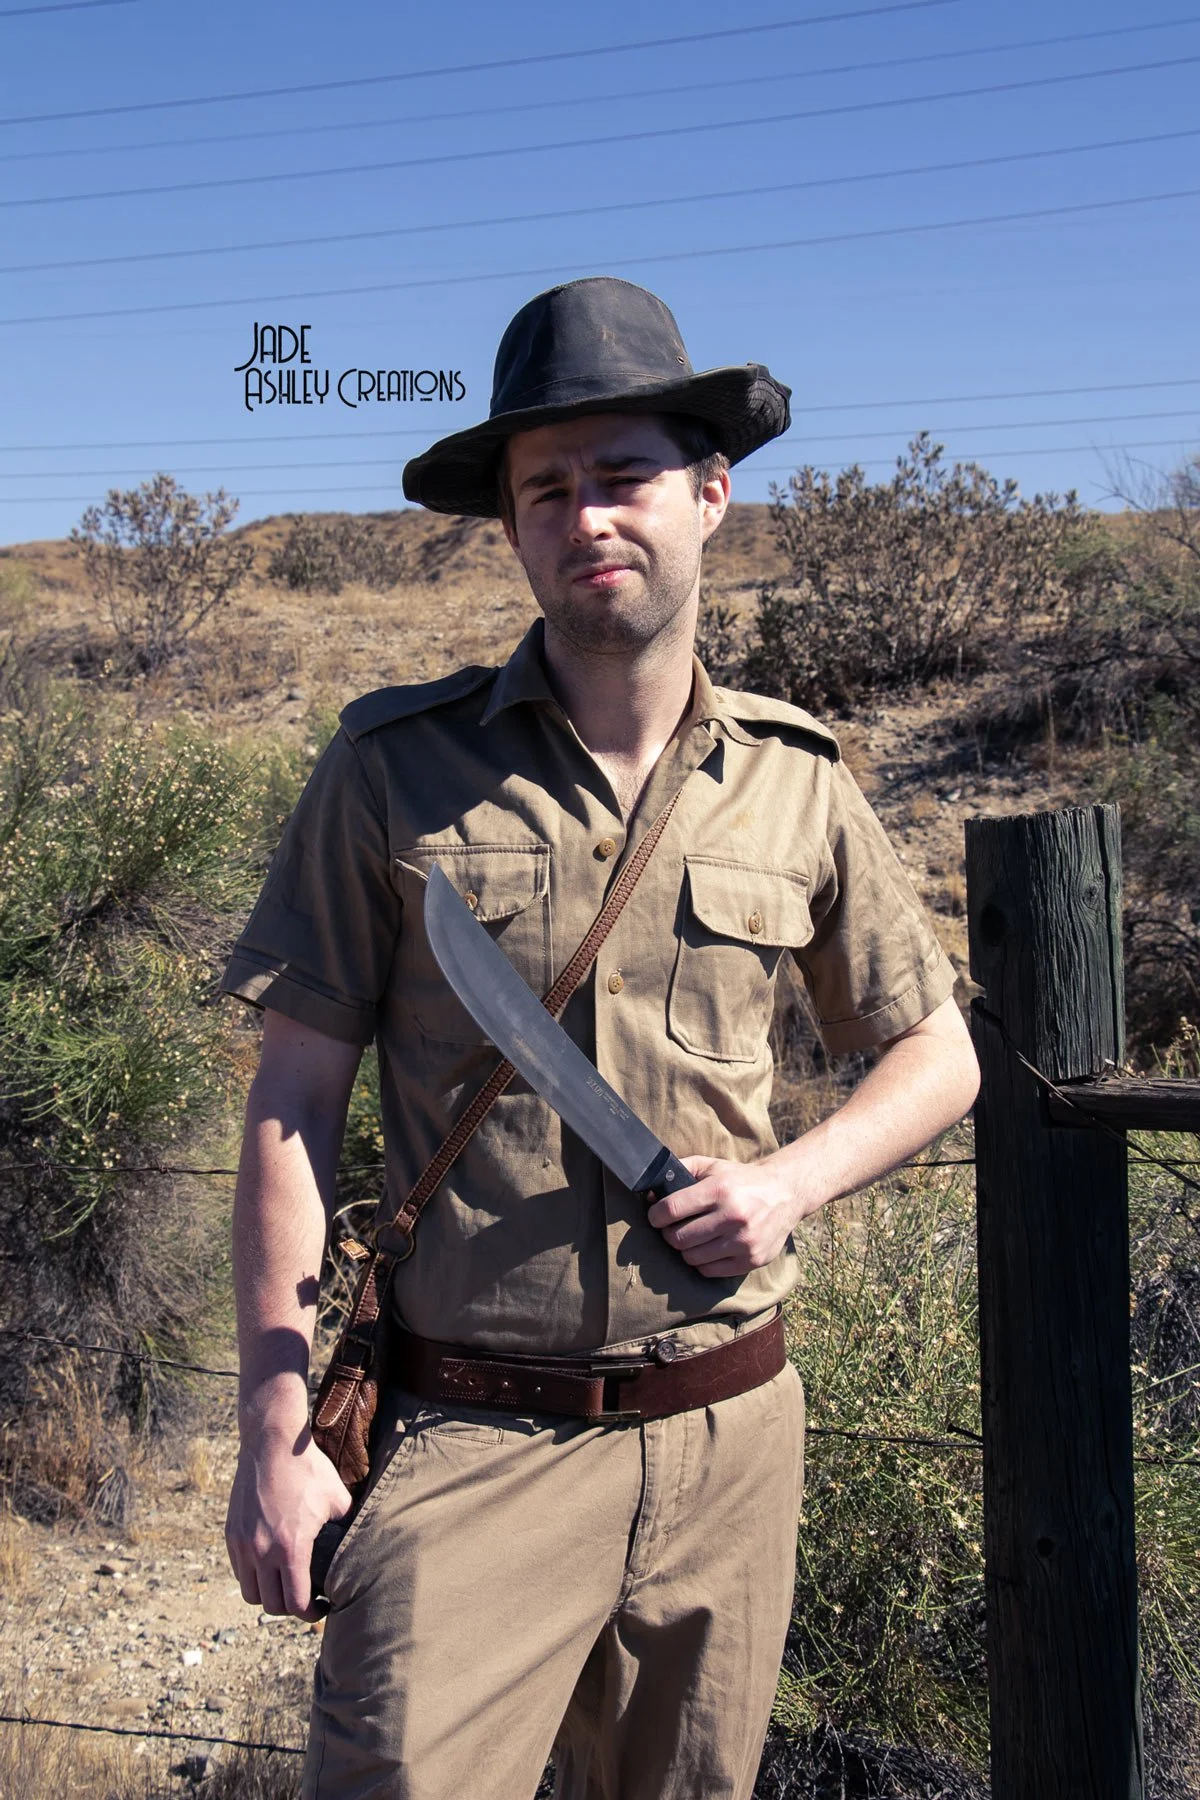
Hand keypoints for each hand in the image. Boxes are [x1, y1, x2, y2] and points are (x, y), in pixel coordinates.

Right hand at [225, 1422, 352, 1621]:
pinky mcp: (232, 1534)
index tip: (322, 1607)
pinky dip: (254, 1577)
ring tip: (286, 1584)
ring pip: (251, 1592)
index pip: (296, 1603)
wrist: (272, 1444)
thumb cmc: (308, 1470)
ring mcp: (244, 1544)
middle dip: (291, 1608)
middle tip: (306, 1599)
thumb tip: (361, 1546)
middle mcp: (262, 1552)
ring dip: (269, 1595)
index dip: (311, 1614)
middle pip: (272, 1605)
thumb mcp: (337, 1499)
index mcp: (290, 1548)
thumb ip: (347, 1527)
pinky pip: (240, 1571)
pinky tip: (270, 1565)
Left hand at [645, 1153, 804, 1277]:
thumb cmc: (741, 1180)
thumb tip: (650, 1191)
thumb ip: (681, 1170)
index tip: (655, 1217)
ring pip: (692, 1258)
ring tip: (691, 1238)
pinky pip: (710, 1271)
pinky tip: (707, 1249)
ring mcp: (744, 1241)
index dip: (655, 1216)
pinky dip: (702, 1263)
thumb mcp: (712, 1166)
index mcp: (720, 1190)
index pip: (671, 1210)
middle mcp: (732, 1216)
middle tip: (673, 1229)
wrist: (785, 1193)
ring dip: (685, 1250)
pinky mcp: (752, 1259)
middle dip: (669, 1234)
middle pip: (678, 1238)